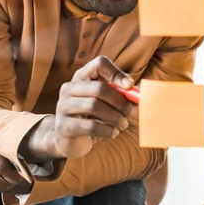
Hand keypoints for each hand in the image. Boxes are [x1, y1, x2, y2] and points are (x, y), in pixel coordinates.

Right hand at [21, 56, 135, 162]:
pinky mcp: (63, 126)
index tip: (130, 86)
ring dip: (115, 117)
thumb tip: (140, 93)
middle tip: (131, 112)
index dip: (117, 73)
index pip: (99, 63)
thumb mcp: (107, 102)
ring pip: (94, 106)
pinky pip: (90, 126)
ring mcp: (63, 107)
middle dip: (120, 101)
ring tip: (123, 124)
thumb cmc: (94, 117)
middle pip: (99, 88)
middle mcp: (69, 88)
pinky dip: (107, 130)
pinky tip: (113, 133)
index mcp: (82, 77)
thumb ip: (122, 95)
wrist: (71, 141)